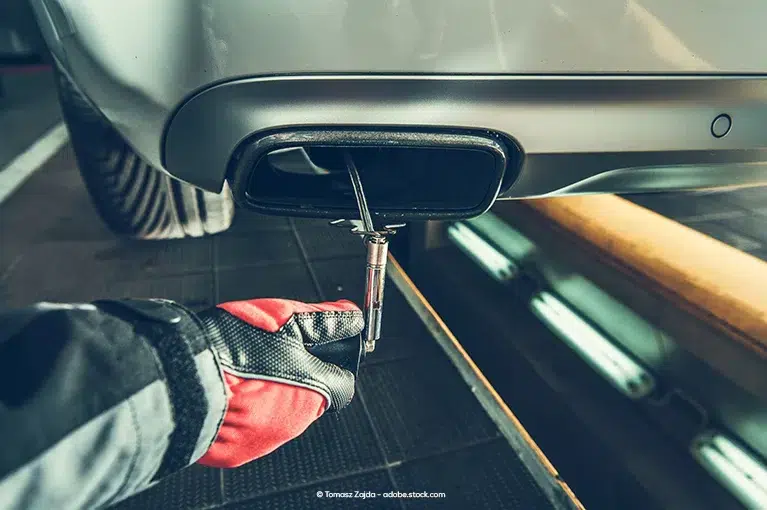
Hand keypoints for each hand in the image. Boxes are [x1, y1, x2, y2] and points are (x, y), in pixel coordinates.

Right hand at [195, 298, 362, 467]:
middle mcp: (296, 422)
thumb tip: (350, 316)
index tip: (313, 347)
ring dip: (268, 392)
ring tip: (244, 369)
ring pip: (278, 412)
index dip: (329, 360)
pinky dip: (243, 411)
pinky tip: (229, 390)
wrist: (181, 381)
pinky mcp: (237, 452)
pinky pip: (248, 429)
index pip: (342, 382)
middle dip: (296, 375)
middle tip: (269, 352)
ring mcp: (266, 440)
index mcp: (315, 392)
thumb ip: (325, 320)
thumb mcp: (287, 320)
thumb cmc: (234, 350)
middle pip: (309, 396)